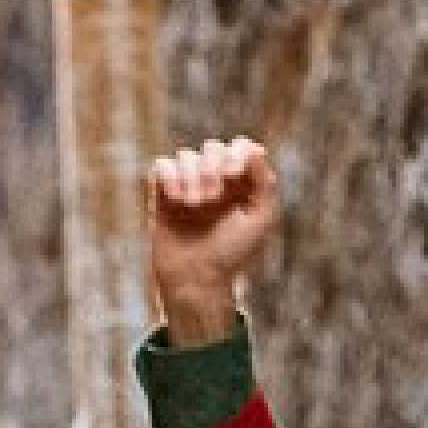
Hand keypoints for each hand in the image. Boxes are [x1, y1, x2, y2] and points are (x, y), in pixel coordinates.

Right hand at [145, 134, 278, 344]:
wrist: (196, 280)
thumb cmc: (232, 254)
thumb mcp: (261, 221)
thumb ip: (265, 183)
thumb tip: (254, 149)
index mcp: (241, 185)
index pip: (240, 148)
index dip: (236, 153)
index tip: (233, 173)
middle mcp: (215, 182)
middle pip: (211, 147)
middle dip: (212, 167)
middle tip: (212, 197)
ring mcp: (188, 186)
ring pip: (186, 156)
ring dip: (191, 176)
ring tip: (193, 204)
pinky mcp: (162, 194)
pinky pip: (162, 166)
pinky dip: (169, 177)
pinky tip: (176, 200)